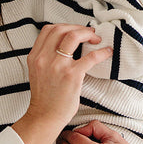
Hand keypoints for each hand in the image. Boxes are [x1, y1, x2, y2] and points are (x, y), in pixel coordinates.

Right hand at [12, 25, 112, 143]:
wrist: (44, 117)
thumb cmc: (45, 98)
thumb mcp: (38, 72)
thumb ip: (46, 58)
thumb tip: (63, 46)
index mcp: (35, 56)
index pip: (48, 30)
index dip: (65, 26)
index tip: (75, 30)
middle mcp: (44, 58)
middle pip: (61, 29)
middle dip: (78, 28)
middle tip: (89, 33)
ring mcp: (58, 66)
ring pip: (73, 36)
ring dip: (88, 34)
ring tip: (96, 39)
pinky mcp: (72, 75)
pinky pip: (90, 57)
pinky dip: (102, 52)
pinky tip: (107, 53)